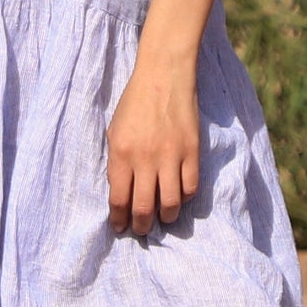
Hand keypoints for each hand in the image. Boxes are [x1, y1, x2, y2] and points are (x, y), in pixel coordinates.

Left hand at [107, 55, 200, 234]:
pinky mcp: (192, 152)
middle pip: (144, 208)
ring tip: (162, 218)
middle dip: (141, 226)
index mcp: (121, 153)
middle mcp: (145, 159)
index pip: (119, 199)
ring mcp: (171, 156)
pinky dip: (184, 198)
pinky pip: (190, 187)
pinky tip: (178, 196)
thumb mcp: (114, 131)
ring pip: (170, 204)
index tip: (120, 227)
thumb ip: (118, 163)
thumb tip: (122, 194)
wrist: (164, 76)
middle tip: (141, 230)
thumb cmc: (134, 103)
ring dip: (166, 218)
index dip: (119, 219)